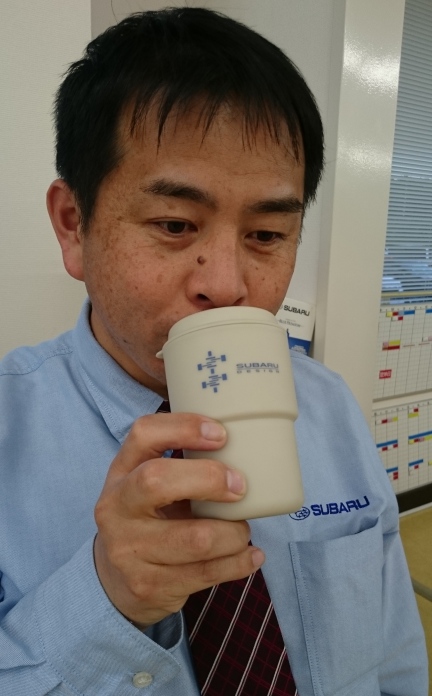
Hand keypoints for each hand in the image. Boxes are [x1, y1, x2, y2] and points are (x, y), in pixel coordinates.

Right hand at [93, 412, 264, 627]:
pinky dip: (239, 563)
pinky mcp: (148, 585)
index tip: (221, 434)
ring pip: (195, 538)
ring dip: (234, 533)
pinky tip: (251, 556)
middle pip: (156, 480)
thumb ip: (182, 466)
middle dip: (209, 479)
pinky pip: (206, 573)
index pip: (143, 434)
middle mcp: (116, 507)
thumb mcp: (149, 487)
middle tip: (240, 487)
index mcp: (121, 472)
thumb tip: (245, 449)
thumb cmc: (148, 520)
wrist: (117, 582)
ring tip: (242, 530)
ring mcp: (128, 550)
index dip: (183, 428)